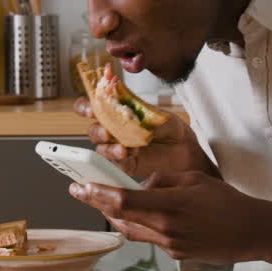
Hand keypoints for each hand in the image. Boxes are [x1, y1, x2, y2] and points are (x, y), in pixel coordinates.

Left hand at [69, 171, 264, 264]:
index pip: (124, 201)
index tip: (80, 187)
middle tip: (81, 192)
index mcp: (170, 205)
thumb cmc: (227, 201)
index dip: (98, 195)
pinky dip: (142, 226)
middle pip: (120, 218)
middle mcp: (166, 228)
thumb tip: (143, 184)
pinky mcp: (176, 255)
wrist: (252, 232)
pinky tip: (144, 216)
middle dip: (97, 204)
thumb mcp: (194, 179)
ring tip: (104, 203)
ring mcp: (170, 245)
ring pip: (132, 231)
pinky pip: (151, 238)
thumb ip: (163, 180)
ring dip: (115, 217)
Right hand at [73, 95, 216, 179]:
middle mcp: (113, 129)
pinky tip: (125, 153)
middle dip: (97, 130)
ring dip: (107, 146)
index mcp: (117, 112)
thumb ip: (142, 116)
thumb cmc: (171, 128)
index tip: (91, 108)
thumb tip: (130, 117)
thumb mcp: (160, 116)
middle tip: (107, 130)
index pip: (94, 106)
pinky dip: (117, 158)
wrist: (185, 149)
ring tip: (120, 147)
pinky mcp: (125, 163)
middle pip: (94, 130)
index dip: (86, 106)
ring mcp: (118, 147)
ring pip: (101, 147)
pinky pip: (115, 162)